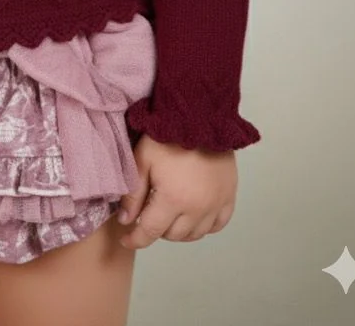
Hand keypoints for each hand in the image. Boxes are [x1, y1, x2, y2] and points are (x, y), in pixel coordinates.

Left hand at [116, 135, 236, 248]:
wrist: (200, 116)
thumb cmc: (168, 134)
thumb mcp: (142, 159)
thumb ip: (132, 194)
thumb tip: (126, 221)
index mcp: (174, 199)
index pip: (150, 232)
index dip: (135, 239)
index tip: (126, 239)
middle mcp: (198, 208)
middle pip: (173, 235)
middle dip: (156, 228)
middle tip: (148, 213)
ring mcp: (216, 204)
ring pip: (194, 234)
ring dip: (178, 230)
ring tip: (168, 213)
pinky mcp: (229, 196)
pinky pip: (217, 225)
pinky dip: (203, 226)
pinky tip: (193, 215)